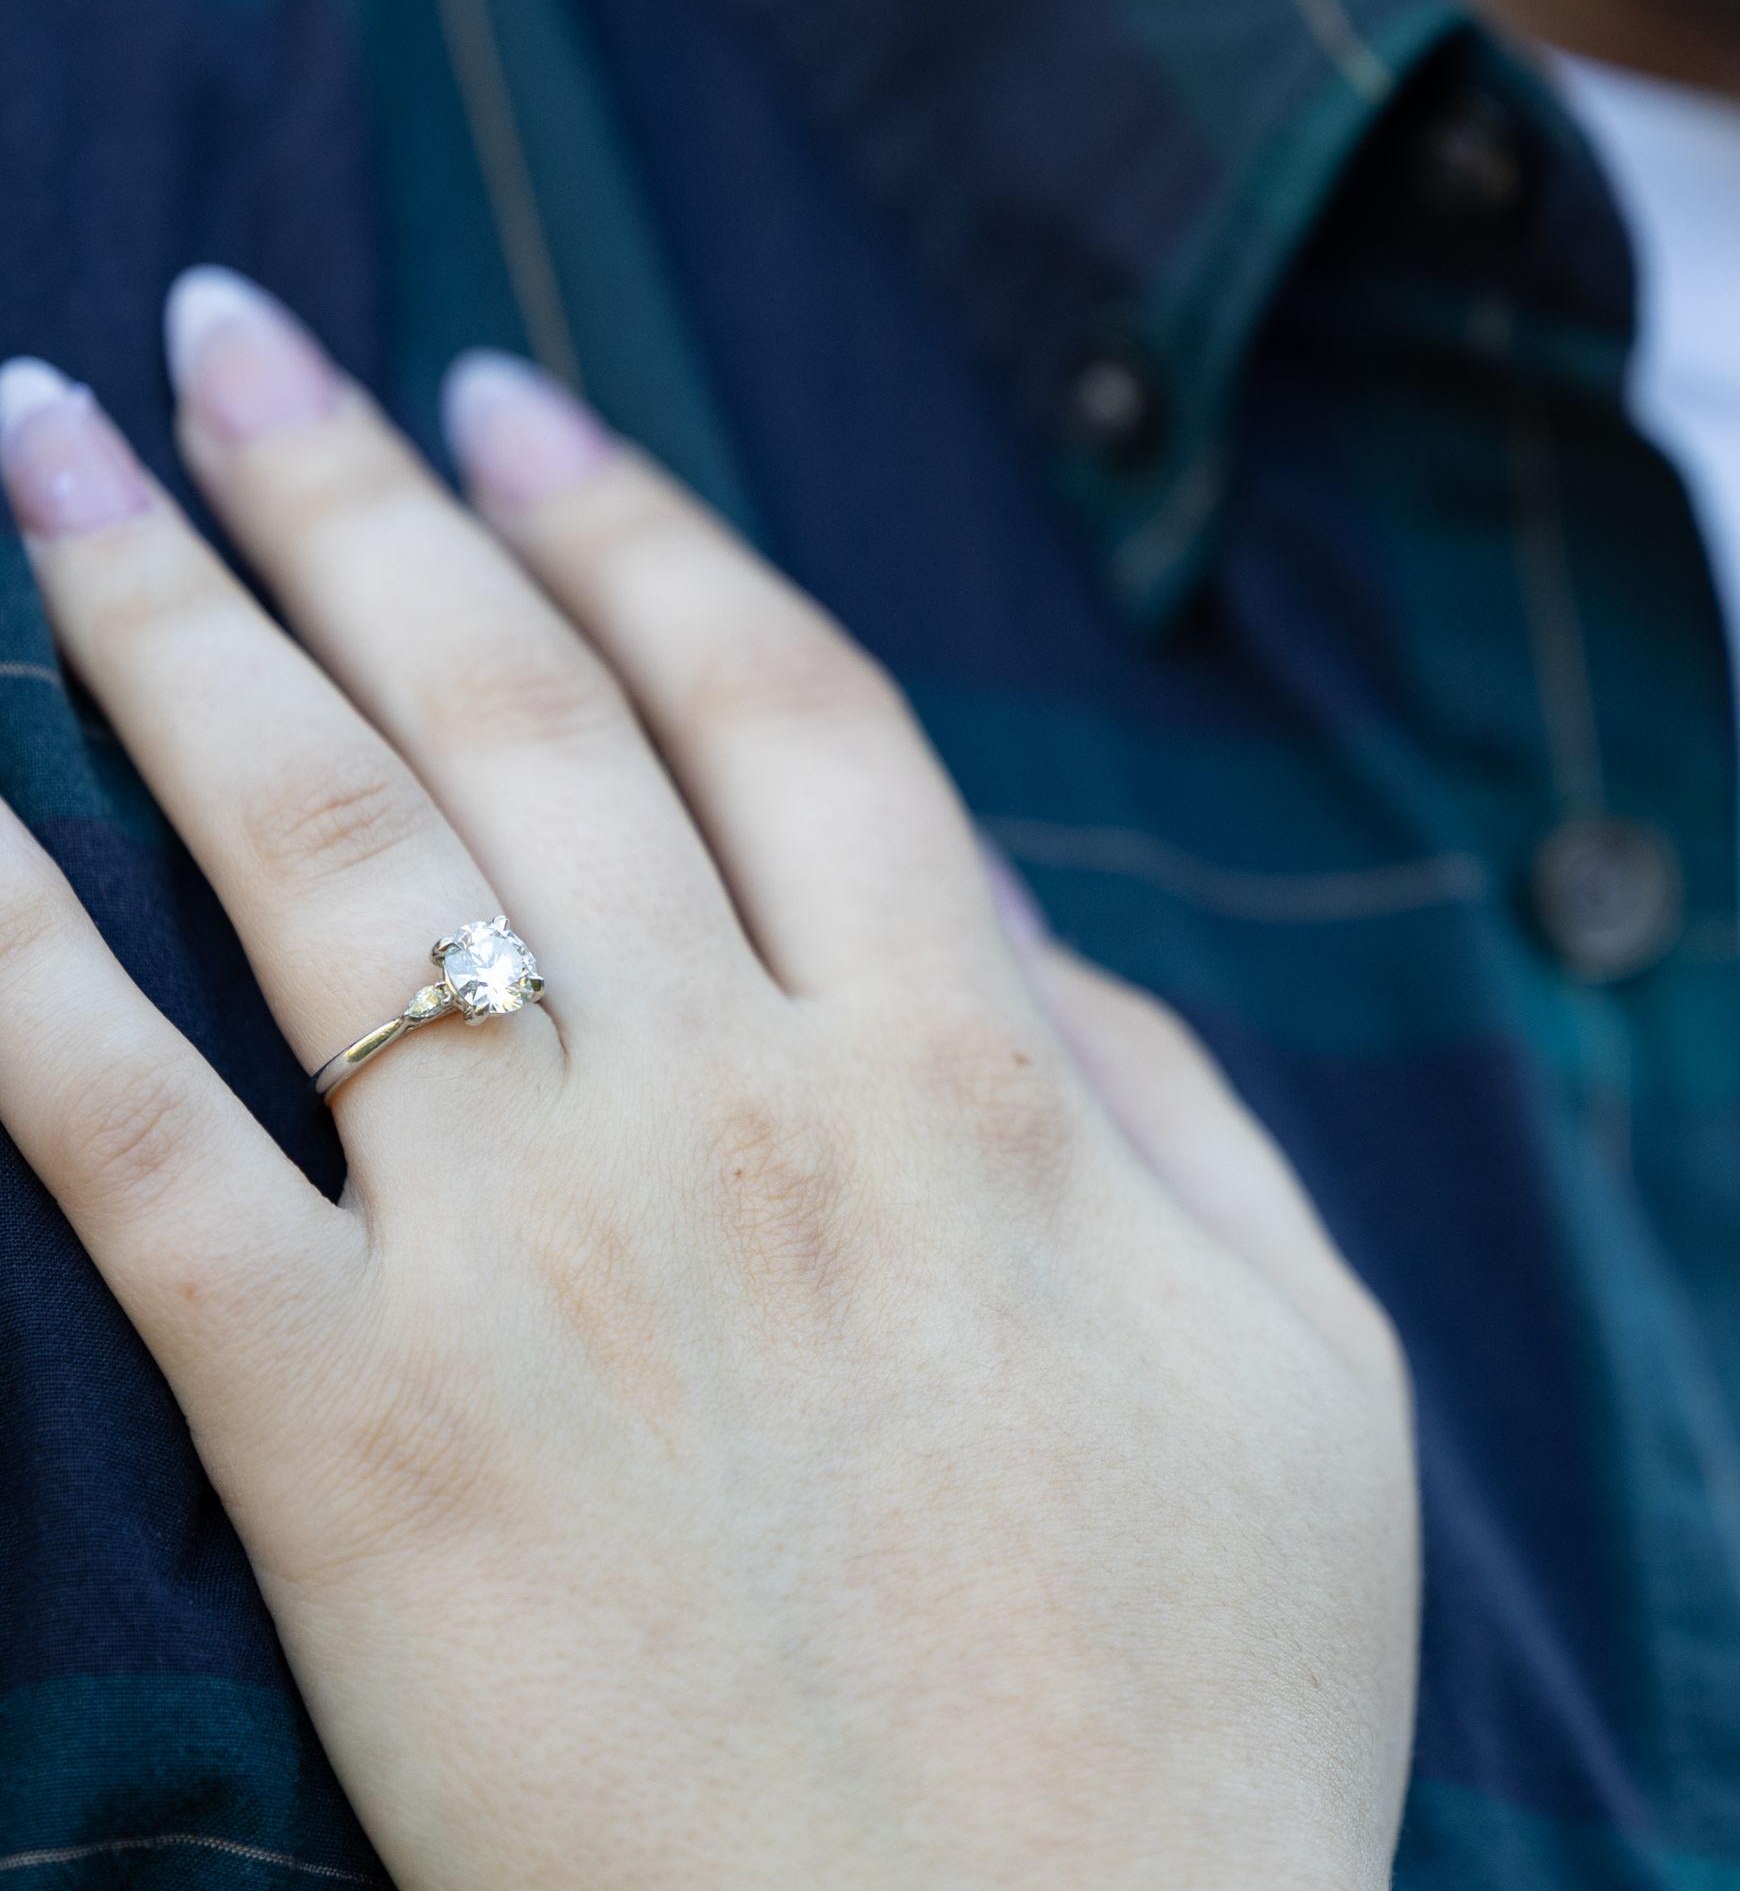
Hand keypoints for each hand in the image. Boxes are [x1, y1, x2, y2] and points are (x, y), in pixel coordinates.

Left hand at [0, 271, 1417, 1889]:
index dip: (633, 528)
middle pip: (516, 716)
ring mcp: (532, 1259)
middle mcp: (739, 1103)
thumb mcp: (1302, 1359)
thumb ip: (1177, 1107)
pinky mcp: (346, 1446)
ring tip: (49, 443)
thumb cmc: (1212, 1708)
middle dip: (361, 501)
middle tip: (236, 343)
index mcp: (976, 1074)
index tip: (510, 404)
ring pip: (320, 850)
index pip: (770, 702)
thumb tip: (1027, 934)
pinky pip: (123, 1140)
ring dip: (167, 620)